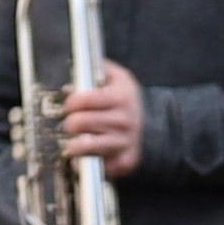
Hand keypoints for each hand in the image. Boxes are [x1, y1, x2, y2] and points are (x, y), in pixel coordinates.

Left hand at [63, 61, 146, 178]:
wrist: (155, 124)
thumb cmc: (125, 98)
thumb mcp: (118, 76)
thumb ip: (98, 66)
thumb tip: (74, 59)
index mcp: (121, 98)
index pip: (83, 100)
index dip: (70, 102)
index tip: (68, 104)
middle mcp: (125, 122)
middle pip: (80, 123)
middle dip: (69, 122)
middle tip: (69, 122)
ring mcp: (126, 143)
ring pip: (87, 146)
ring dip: (72, 143)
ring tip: (70, 140)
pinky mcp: (126, 162)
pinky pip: (100, 165)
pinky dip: (87, 163)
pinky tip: (83, 156)